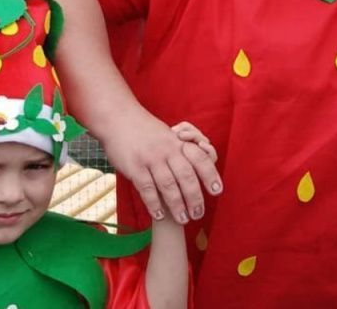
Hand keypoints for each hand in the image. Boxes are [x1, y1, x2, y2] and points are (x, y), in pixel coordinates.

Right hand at [104, 106, 221, 223]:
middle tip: (198, 214)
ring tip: (183, 219)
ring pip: (168, 185)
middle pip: (186, 176)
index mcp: (177, 142)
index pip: (200, 159)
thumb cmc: (145, 129)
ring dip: (177, 205)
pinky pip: (147, 189)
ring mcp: (151, 159)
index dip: (210, 175)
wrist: (118, 118)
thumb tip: (198, 164)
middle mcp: (167, 150)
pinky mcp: (135, 167)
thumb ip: (180, 148)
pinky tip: (160, 215)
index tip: (218, 191)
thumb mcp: (167, 134)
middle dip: (195, 197)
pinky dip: (154, 204)